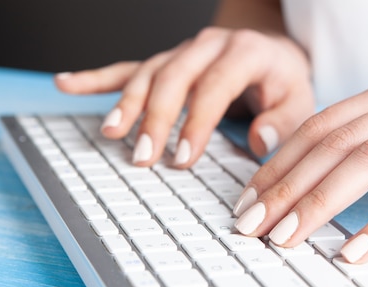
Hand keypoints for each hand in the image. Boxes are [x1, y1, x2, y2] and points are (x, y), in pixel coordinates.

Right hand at [54, 26, 313, 166]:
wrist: (273, 52)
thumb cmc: (284, 82)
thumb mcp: (300, 101)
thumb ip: (283, 121)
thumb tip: (259, 140)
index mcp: (245, 52)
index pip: (213, 87)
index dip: (195, 124)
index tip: (181, 160)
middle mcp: (208, 45)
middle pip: (172, 78)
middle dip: (154, 119)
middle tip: (142, 158)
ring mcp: (183, 51)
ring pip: (147, 72)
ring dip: (126, 104)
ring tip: (110, 133)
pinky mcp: (166, 60)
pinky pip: (128, 67)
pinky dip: (96, 78)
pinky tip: (67, 83)